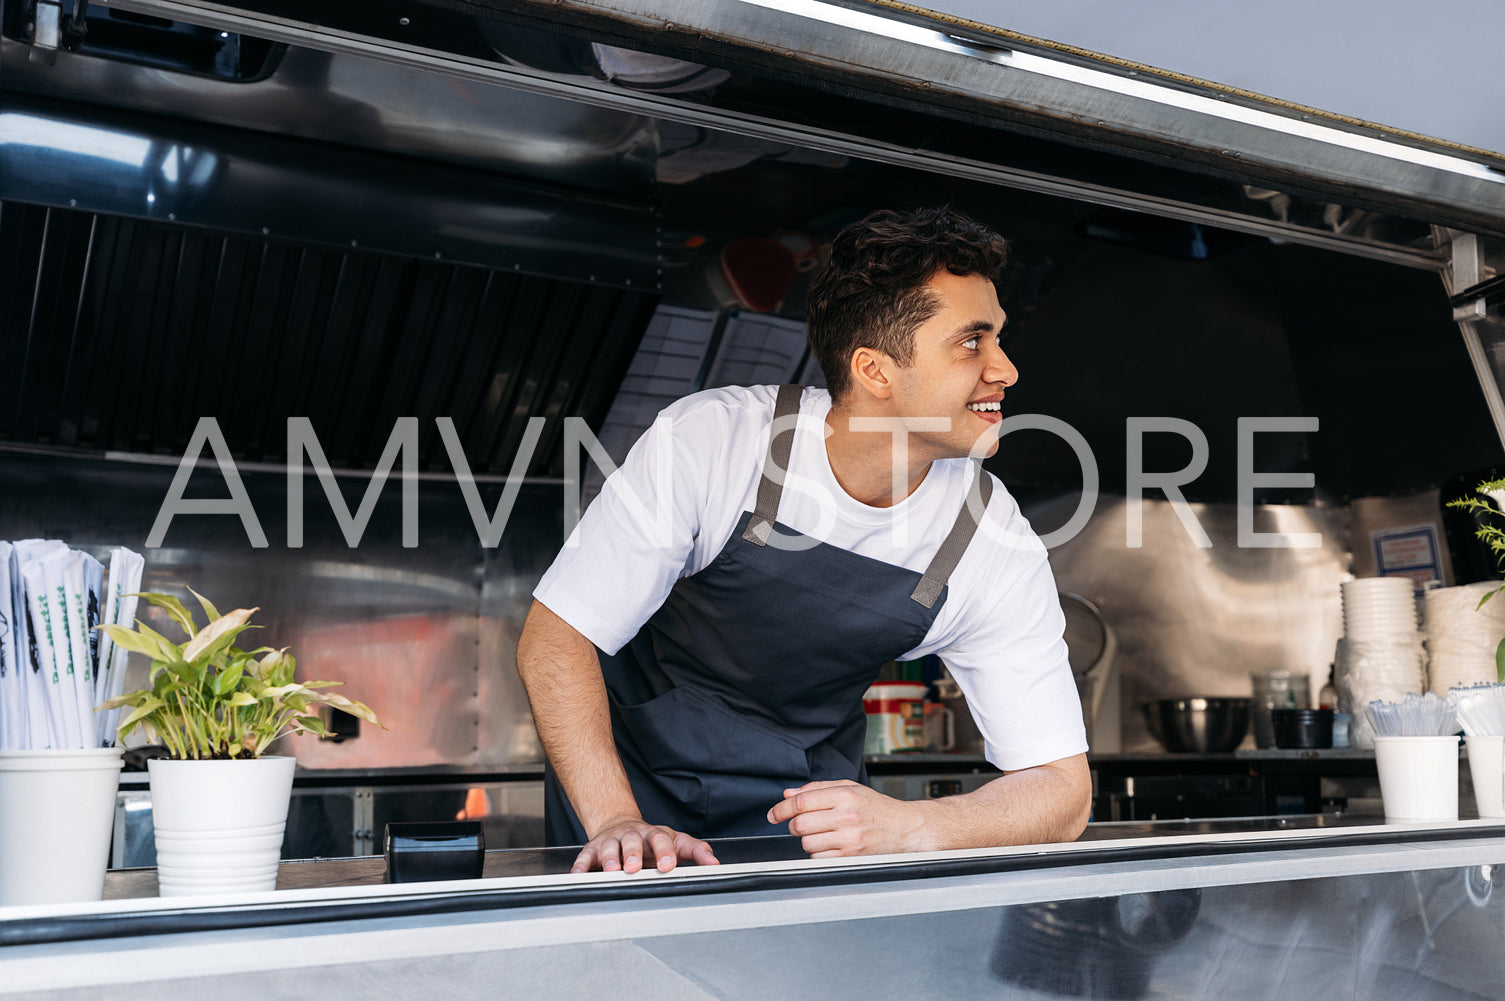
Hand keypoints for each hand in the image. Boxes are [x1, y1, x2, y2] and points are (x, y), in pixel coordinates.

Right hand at [572, 816, 718, 873]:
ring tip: (611, 871)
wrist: (621, 825)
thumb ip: (695, 851)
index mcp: (654, 835)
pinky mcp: (593, 848)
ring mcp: (612, 841)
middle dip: (633, 854)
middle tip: (634, 868)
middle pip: (632, 841)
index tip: (668, 864)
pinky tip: (579, 874)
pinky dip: (581, 865)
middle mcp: (632, 836)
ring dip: (609, 859)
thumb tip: (714, 863)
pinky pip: (585, 856)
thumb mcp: (676, 842)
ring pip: (609, 847)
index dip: (665, 851)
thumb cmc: (651, 840)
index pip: (662, 839)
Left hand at [767, 780, 929, 857]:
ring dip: (807, 840)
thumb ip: (818, 789)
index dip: (781, 809)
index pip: (801, 801)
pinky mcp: (852, 856)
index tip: (773, 814)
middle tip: (799, 825)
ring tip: (820, 835)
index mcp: (845, 795)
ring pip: (808, 843)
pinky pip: (820, 858)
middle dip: (793, 825)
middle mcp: (847, 816)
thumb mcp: (851, 788)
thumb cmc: (878, 808)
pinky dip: (818, 854)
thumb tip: (789, 794)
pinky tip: (829, 846)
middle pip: (801, 823)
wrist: (906, 828)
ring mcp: (850, 838)